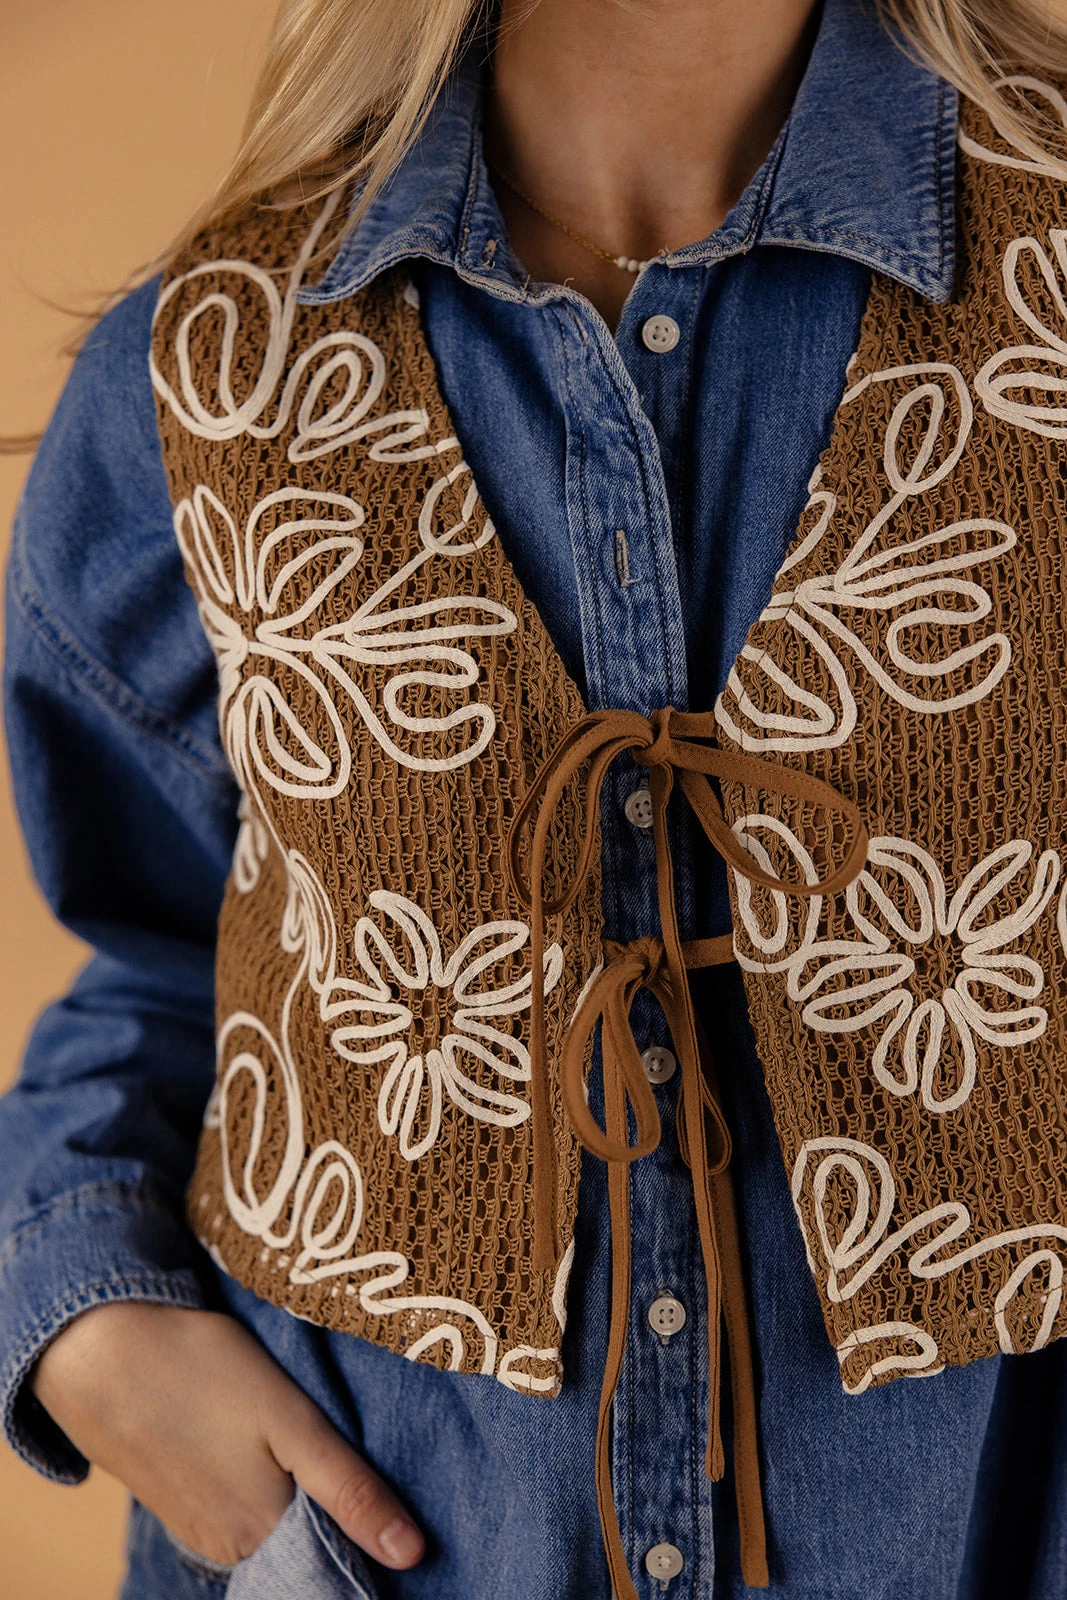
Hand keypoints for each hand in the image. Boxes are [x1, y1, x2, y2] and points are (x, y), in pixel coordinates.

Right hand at [30, 1302, 425, 1570]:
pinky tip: (281, 1459)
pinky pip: (245, 1518)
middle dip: (344, 1523)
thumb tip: (412, 1555)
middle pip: (308, 1552)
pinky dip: (273, 1495)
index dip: (376, 1539)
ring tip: (330, 1459)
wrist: (97, 1349)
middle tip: (371, 1470)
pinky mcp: (183, 1502)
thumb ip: (348, 1490)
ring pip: (278, 1533)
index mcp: (263, 1537)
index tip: (411, 1516)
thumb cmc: (201, 1372)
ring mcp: (202, 1530)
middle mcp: (231, 1550)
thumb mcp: (290, 1422)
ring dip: (308, 1507)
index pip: (338, 1567)